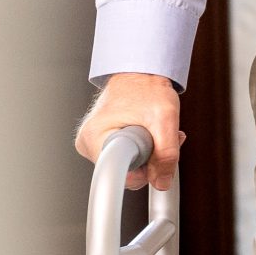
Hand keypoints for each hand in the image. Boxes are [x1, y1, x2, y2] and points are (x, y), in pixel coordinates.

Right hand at [77, 72, 183, 190]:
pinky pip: (128, 158)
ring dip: (151, 154)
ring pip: (129, 166)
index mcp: (94, 138)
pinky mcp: (104, 143)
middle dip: (151, 161)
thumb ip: (167, 154)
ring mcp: (95, 144)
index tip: (154, 157)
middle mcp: (88, 143)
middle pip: (125, 173)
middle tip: (161, 137)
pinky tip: (152, 134)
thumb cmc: (146, 87)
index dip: (144, 171)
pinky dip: (145, 150)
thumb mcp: (165, 118)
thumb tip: (162, 182)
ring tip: (158, 131)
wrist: (139, 72)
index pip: (118, 175)